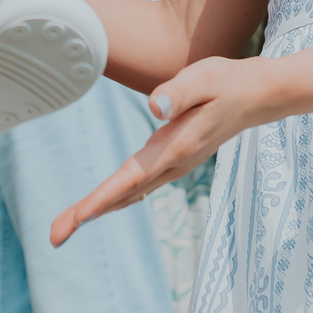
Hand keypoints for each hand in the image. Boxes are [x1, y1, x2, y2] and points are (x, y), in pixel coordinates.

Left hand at [50, 55, 272, 246]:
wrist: (257, 96)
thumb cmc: (228, 82)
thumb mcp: (205, 77)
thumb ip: (178, 92)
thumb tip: (153, 107)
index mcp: (176, 148)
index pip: (131, 178)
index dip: (102, 198)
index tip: (76, 219)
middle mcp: (174, 164)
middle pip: (124, 194)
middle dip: (88, 214)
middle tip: (54, 236)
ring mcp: (176, 165)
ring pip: (131, 193)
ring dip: (99, 208)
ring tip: (66, 225)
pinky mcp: (176, 159)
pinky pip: (140, 185)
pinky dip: (118, 197)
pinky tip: (103, 203)